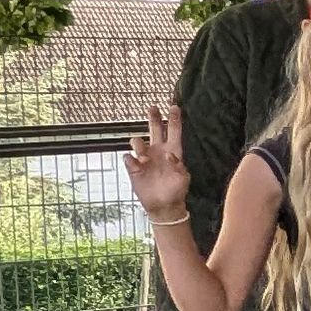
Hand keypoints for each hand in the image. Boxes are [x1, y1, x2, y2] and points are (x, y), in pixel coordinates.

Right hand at [125, 104, 191, 223]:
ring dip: (139, 145)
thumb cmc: (176, 190)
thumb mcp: (183, 178)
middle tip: (152, 108)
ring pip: (138, 141)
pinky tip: (137, 165)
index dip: (174, 118)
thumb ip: (179, 166)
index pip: (173, 131)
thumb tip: (169, 155)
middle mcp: (158, 151)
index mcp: (172, 151)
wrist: (164, 205)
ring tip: (145, 158)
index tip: (174, 106)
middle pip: (154, 129)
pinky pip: (128, 158)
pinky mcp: (134, 168)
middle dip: (153, 117)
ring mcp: (145, 158)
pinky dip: (130, 159)